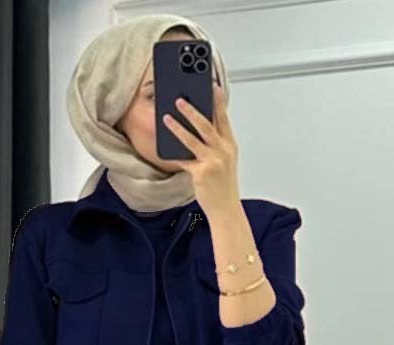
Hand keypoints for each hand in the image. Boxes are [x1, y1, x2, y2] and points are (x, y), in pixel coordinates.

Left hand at [162, 80, 239, 217]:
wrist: (226, 209)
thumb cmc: (224, 186)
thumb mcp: (225, 161)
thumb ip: (215, 144)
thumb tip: (197, 128)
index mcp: (230, 145)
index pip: (223, 118)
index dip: (218, 101)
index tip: (212, 86)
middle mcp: (223, 151)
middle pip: (207, 124)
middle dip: (192, 109)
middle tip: (179, 98)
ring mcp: (213, 162)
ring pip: (192, 139)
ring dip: (178, 126)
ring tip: (166, 116)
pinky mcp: (201, 173)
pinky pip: (183, 159)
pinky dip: (173, 152)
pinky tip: (163, 145)